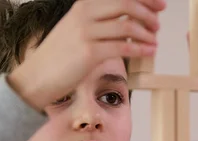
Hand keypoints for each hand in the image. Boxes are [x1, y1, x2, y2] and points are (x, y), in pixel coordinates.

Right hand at [8, 0, 165, 111]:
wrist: (37, 76)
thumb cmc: (60, 57)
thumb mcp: (77, 30)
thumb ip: (100, 22)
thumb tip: (128, 22)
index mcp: (83, 6)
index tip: (160, 5)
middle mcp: (85, 14)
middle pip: (126, 4)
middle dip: (148, 13)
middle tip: (158, 24)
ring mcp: (86, 33)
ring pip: (126, 26)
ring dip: (146, 33)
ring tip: (155, 40)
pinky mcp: (89, 53)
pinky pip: (123, 47)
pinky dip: (141, 49)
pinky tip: (150, 51)